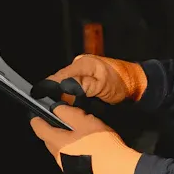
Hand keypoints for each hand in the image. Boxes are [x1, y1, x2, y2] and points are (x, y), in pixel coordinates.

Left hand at [29, 105, 141, 173]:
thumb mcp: (85, 121)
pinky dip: (73, 152)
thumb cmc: (100, 144)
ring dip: (64, 142)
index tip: (36, 115)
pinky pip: (70, 160)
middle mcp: (58, 157)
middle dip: (51, 131)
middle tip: (61, 122)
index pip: (39, 129)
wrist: (117, 170)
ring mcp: (67, 168)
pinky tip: (85, 149)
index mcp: (57, 143)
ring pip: (60, 151)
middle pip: (49, 141)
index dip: (37, 120)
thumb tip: (55, 108)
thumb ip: (68, 113)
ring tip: (76, 135)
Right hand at [33, 54, 147, 104]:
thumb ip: (83, 86)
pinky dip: (73, 99)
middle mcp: (80, 67)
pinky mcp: (87, 82)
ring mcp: (83, 74)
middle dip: (57, 96)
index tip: (36, 96)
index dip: (47, 87)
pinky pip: (74, 90)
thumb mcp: (102, 85)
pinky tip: (76, 105)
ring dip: (66, 99)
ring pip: (66, 88)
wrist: (137, 85)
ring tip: (69, 108)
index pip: (58, 77)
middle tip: (56, 109)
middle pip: (60, 83)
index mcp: (82, 64)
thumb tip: (65, 87)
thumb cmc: (123, 83)